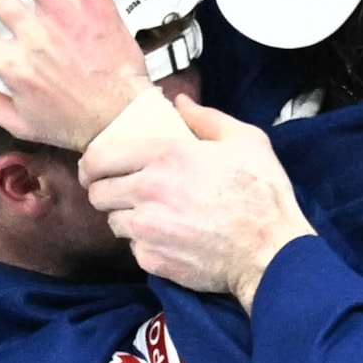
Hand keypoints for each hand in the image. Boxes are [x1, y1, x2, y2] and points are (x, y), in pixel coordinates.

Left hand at [84, 97, 314, 306]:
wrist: (271, 251)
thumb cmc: (262, 192)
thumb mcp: (245, 139)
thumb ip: (206, 117)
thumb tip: (180, 102)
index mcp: (165, 156)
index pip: (98, 158)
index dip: (91, 164)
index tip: (96, 168)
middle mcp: (147, 191)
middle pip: (97, 193)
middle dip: (107, 191)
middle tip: (124, 192)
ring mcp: (147, 230)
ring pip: (112, 222)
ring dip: (126, 218)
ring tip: (152, 216)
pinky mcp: (152, 260)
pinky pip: (133, 249)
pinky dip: (145, 244)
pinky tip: (169, 238)